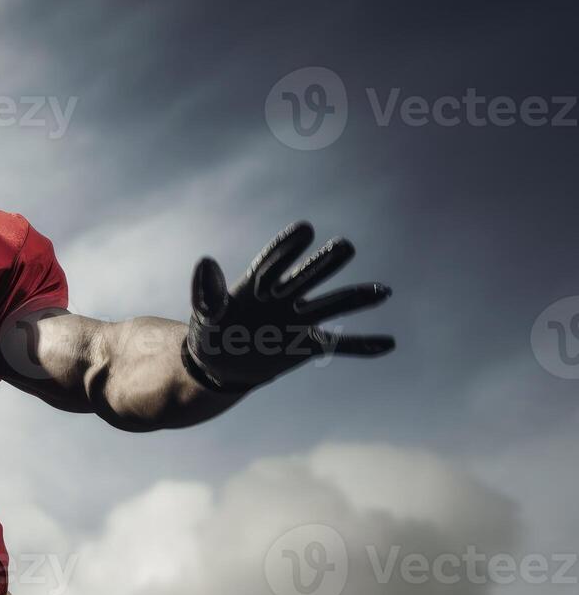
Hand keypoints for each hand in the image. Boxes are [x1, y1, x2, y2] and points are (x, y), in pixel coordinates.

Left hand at [183, 222, 393, 392]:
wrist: (221, 364)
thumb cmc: (210, 332)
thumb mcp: (205, 314)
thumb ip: (208, 291)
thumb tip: (205, 262)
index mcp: (258, 283)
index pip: (275, 261)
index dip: (289, 247)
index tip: (305, 230)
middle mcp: (284, 297)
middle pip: (309, 275)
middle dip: (325, 263)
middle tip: (345, 246)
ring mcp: (298, 320)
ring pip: (331, 306)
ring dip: (356, 299)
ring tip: (383, 291)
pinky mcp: (307, 345)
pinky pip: (339, 346)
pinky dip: (362, 346)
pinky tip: (388, 343)